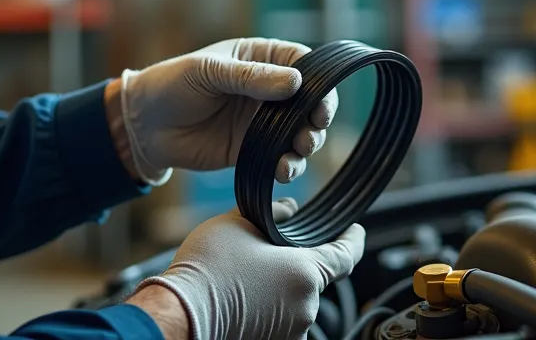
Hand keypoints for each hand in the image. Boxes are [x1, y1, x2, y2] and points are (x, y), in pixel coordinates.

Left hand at [114, 37, 338, 184]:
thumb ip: (250, 78)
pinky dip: (288, 165)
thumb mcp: (209, 73)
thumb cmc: (172, 85)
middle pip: (311, 101)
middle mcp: (268, 90)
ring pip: (301, 132)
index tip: (319, 100)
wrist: (144, 126)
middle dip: (318, 117)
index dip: (319, 81)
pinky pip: (281, 158)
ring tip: (299, 150)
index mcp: (260, 59)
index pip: (303, 64)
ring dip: (308, 143)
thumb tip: (295, 83)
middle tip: (313, 129)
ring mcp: (263, 122)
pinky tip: (283, 169)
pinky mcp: (254, 150)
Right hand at [139, 198, 365, 339]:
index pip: (347, 254)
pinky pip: (281, 319)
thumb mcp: (239, 222)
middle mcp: (306, 306)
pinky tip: (245, 296)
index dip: (353, 239)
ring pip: (295, 299)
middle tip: (267, 251)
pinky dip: (269, 307)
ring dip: (281, 287)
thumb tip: (290, 208)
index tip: (354, 230)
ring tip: (247, 276)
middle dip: (297, 262)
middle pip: (314, 277)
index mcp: (306, 272)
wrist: (181, 312)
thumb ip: (274, 212)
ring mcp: (292, 330)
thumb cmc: (209, 267)